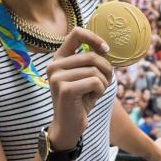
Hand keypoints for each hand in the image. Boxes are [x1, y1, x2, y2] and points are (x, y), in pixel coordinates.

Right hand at [46, 27, 111, 149]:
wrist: (69, 126)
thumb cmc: (81, 99)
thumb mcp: (86, 76)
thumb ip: (92, 60)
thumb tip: (106, 47)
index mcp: (59, 58)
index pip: (76, 33)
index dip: (94, 38)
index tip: (106, 50)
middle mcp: (54, 66)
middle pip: (92, 56)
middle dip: (106, 70)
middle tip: (104, 82)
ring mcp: (57, 77)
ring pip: (95, 70)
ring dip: (103, 83)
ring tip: (95, 92)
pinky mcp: (65, 89)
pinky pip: (95, 81)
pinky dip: (100, 90)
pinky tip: (91, 98)